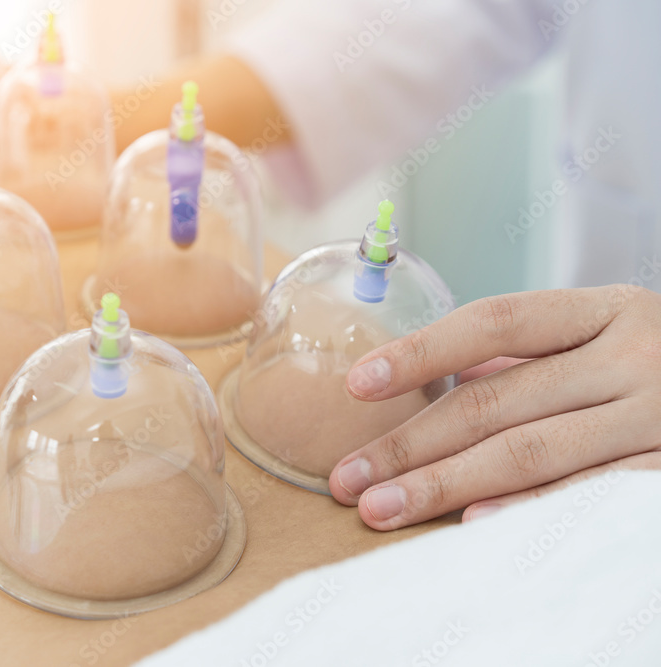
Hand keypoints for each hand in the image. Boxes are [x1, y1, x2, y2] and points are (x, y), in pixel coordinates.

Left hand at [327, 285, 660, 529]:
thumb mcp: (614, 335)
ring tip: (381, 506)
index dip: (420, 352)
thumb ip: (536, 355)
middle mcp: (636, 354)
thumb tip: (444, 377)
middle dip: (411, 442)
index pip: (494, 322)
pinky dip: (530, 508)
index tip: (357, 384)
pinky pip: (594, 492)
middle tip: (348, 476)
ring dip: (444, 484)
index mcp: (607, 310)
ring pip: (529, 450)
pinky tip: (473, 523)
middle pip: (495, 399)